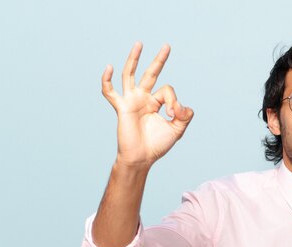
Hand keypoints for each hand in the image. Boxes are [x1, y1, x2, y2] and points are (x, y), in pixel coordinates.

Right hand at [102, 42, 193, 169]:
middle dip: (159, 60)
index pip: (167, 90)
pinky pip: (110, 92)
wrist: (142, 158)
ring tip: (139, 44)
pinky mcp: (122, 108)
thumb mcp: (177, 130)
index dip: (173, 100)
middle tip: (167, 46)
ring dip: (134, 59)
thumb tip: (182, 105)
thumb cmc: (157, 145)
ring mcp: (131, 101)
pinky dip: (107, 80)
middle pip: (151, 74)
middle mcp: (143, 98)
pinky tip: (108, 68)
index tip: (174, 114)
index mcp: (156, 102)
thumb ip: (184, 116)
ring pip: (130, 75)